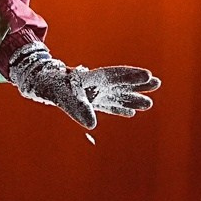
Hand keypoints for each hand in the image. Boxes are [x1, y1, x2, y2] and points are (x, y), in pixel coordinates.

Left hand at [6, 43, 159, 129]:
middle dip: (138, 84)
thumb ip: (78, 109)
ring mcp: (95, 93)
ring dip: (133, 99)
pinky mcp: (91, 102)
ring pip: (118, 95)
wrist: (43, 85)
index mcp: (94, 78)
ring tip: (149, 104)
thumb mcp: (65, 97)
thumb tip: (92, 124)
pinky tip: (131, 114)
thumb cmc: (54, 87)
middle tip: (157, 83)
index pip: (117, 75)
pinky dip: (120, 109)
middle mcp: (98, 85)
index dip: (132, 76)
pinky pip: (109, 105)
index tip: (147, 75)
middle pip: (122, 84)